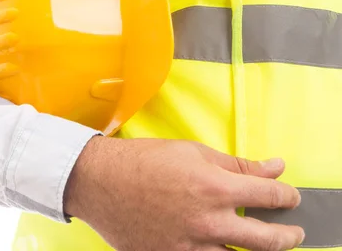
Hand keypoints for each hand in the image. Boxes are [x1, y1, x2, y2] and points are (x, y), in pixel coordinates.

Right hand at [64, 137, 304, 250]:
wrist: (100, 181)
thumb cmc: (143, 160)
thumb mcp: (193, 152)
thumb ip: (237, 164)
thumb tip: (274, 167)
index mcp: (215, 187)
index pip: (270, 196)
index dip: (286, 196)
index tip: (288, 196)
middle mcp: (208, 221)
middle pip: (267, 240)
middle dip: (288, 236)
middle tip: (293, 233)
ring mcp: (189, 246)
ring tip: (256, 243)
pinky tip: (217, 247)